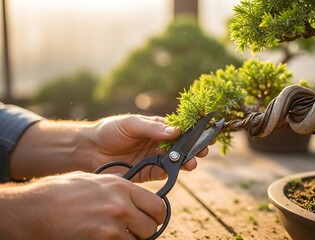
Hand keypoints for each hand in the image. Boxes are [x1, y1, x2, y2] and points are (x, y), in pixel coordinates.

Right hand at [0, 172, 164, 239]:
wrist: (36, 209)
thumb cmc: (62, 193)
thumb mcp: (95, 181)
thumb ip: (119, 189)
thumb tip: (135, 199)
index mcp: (122, 186)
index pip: (157, 205)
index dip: (157, 215)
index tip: (152, 219)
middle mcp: (121, 204)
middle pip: (152, 226)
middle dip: (145, 231)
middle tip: (134, 231)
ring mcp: (112, 225)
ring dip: (132, 239)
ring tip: (116, 234)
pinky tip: (106, 239)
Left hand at [87, 115, 209, 181]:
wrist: (90, 150)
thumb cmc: (110, 131)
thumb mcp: (131, 124)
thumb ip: (152, 128)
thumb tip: (176, 131)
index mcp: (158, 127)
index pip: (182, 128)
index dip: (196, 130)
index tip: (208, 132)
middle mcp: (160, 143)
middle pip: (183, 145)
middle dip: (196, 147)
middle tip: (204, 150)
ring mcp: (156, 158)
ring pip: (177, 160)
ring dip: (187, 161)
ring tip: (193, 162)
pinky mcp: (149, 172)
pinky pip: (164, 173)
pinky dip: (173, 172)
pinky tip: (178, 170)